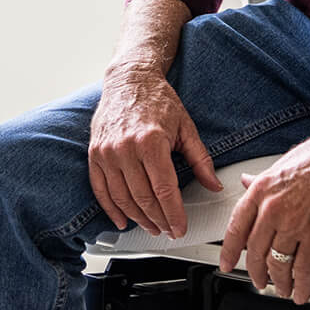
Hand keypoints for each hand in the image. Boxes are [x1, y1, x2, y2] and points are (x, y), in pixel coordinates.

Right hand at [89, 65, 220, 237]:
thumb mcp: (185, 127)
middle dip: (158, 220)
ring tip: (151, 226)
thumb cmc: (157, 100)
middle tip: (168, 230)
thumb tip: (213, 184)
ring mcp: (107, 152)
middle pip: (143, 198)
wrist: (129, 80)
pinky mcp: (95, 154)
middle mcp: (126, 148)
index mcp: (151, 141)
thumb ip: (200, 158)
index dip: (173, 214)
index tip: (180, 228)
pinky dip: (111, 209)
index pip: (164, 190)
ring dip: (138, 218)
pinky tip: (122, 220)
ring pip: (122, 198)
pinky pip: (101, 189)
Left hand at [218, 124, 309, 303]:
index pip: (236, 228)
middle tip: (258, 280)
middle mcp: (273, 209)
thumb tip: (247, 181)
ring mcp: (294, 225)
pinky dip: (302, 286)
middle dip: (255, 271)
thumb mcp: (281, 164)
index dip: (228, 251)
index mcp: (261, 191)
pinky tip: (301, 292)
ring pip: (278, 264)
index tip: (226, 263)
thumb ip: (262, 180)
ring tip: (280, 288)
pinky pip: (305, 269)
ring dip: (279, 281)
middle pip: (255, 251)